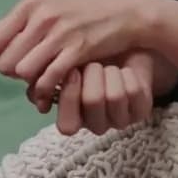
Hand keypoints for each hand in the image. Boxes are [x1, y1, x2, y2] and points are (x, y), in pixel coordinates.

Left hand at [0, 0, 164, 101]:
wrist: (128, 12)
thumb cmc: (86, 12)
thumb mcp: (52, 8)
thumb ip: (24, 26)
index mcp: (30, 5)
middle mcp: (41, 17)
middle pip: (5, 63)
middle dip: (13, 75)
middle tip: (28, 76)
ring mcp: (59, 33)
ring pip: (23, 72)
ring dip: (30, 83)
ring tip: (41, 82)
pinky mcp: (78, 49)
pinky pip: (48, 78)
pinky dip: (46, 89)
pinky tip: (53, 90)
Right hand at [50, 50, 177, 135]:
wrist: (125, 51)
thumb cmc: (89, 58)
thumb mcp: (65, 65)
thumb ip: (44, 77)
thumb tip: (36, 87)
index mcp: (74, 119)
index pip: (67, 126)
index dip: (69, 96)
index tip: (72, 70)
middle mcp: (96, 125)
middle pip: (92, 102)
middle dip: (93, 75)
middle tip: (94, 63)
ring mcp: (120, 120)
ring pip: (113, 96)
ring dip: (111, 73)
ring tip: (110, 66)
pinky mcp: (141, 111)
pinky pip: (133, 91)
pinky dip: (128, 74)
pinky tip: (126, 71)